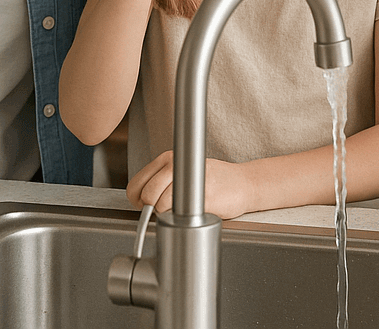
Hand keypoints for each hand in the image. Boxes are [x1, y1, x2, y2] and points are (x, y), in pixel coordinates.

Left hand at [127, 150, 254, 220]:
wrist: (243, 184)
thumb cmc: (212, 181)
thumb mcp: (182, 172)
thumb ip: (161, 181)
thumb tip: (140, 201)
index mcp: (167, 159)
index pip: (135, 185)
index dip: (137, 201)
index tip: (147, 207)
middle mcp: (176, 165)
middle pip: (147, 195)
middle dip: (151, 209)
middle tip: (165, 211)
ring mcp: (190, 179)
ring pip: (161, 205)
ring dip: (166, 215)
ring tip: (180, 212)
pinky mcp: (203, 196)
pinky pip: (180, 214)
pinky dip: (181, 219)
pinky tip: (192, 213)